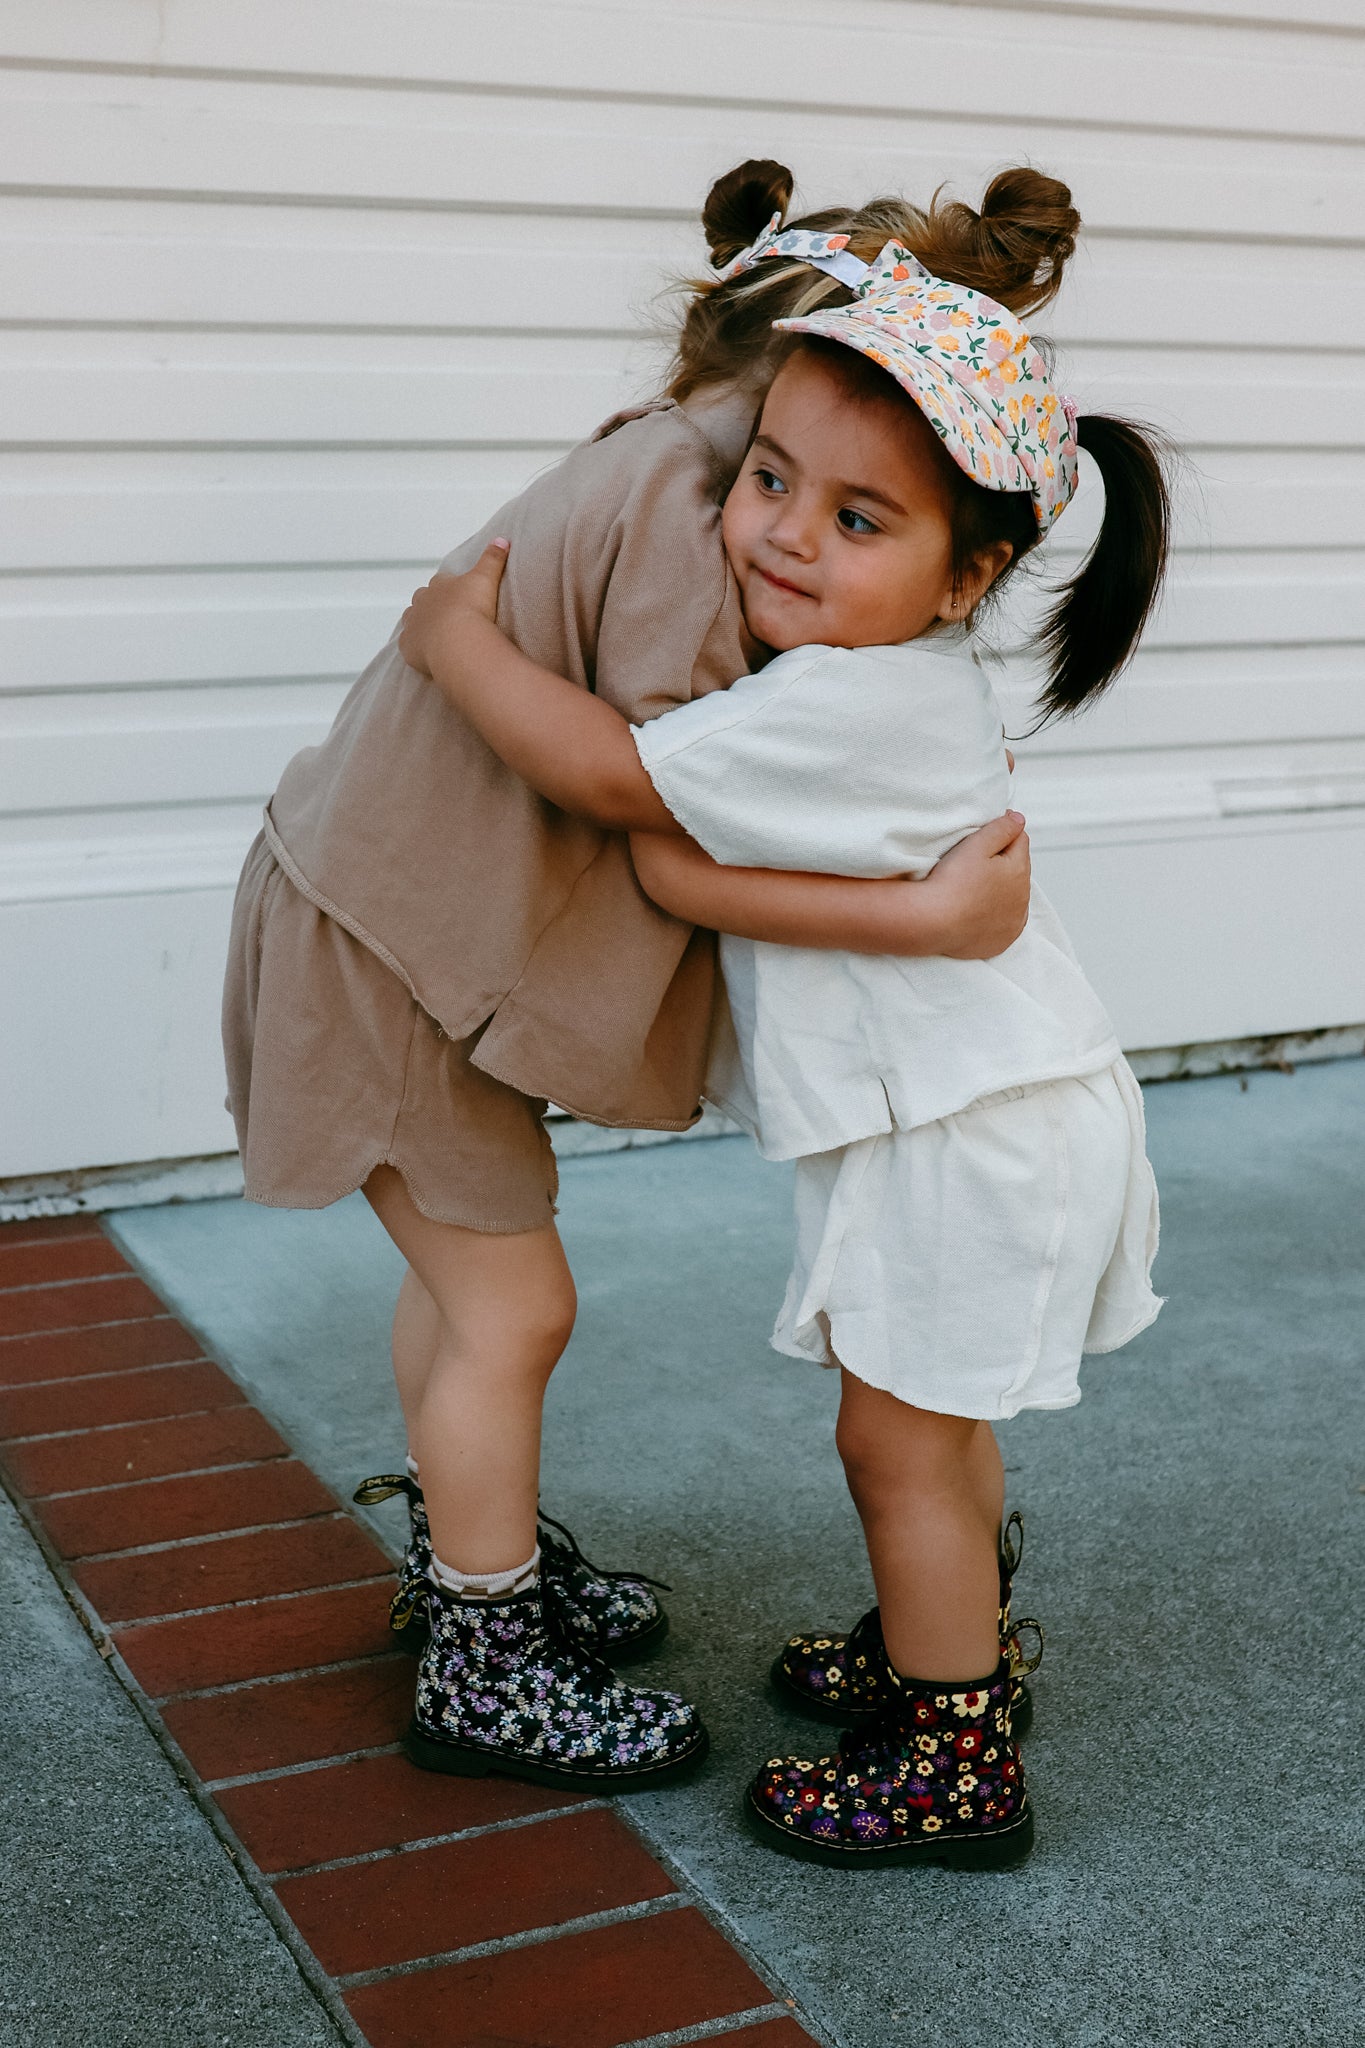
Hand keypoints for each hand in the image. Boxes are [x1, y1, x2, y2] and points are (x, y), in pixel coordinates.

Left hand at [398, 539, 509, 675]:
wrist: (458, 642)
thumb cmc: (473, 609)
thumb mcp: (486, 578)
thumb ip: (493, 559)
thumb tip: (502, 539)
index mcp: (439, 585)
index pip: (441, 582)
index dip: (449, 588)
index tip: (460, 596)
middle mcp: (421, 602)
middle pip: (422, 598)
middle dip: (431, 604)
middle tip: (448, 615)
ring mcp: (412, 624)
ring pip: (411, 619)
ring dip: (421, 623)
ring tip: (435, 633)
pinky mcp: (408, 646)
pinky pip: (408, 644)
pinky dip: (415, 646)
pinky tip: (425, 652)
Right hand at [923, 811, 1029, 958]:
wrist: (932, 922)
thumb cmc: (951, 882)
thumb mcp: (976, 845)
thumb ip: (1002, 828)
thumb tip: (1019, 820)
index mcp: (1019, 870)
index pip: (1019, 841)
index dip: (1003, 832)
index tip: (985, 832)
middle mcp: (1022, 898)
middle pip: (1017, 870)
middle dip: (1003, 862)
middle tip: (975, 861)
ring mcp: (1012, 923)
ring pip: (1012, 898)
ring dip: (1001, 890)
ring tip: (974, 887)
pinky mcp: (1000, 942)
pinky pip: (1003, 924)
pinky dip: (995, 916)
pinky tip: (978, 911)